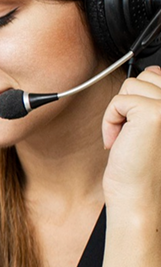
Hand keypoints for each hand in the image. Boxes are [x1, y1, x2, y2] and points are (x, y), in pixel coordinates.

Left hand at [102, 65, 160, 212]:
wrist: (138, 194)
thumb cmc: (141, 164)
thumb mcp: (149, 122)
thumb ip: (153, 96)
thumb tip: (150, 71)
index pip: (157, 74)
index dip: (139, 98)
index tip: (139, 126)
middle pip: (143, 77)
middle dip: (128, 104)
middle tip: (133, 133)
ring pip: (129, 86)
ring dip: (119, 113)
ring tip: (129, 138)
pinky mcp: (153, 112)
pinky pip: (117, 101)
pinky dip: (110, 121)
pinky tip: (120, 142)